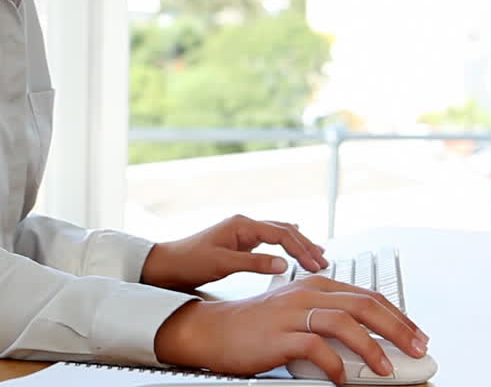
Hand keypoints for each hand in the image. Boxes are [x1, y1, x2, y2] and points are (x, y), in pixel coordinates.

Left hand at [140, 214, 327, 292]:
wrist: (167, 265)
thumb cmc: (189, 262)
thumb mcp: (222, 264)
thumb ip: (254, 263)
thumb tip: (283, 264)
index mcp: (242, 225)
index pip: (281, 233)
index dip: (301, 248)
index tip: (315, 263)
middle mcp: (244, 225)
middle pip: (284, 231)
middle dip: (305, 245)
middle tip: (323, 261)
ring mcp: (242, 233)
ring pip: (279, 234)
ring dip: (299, 244)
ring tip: (318, 255)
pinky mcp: (240, 243)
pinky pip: (270, 240)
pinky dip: (286, 244)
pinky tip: (294, 246)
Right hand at [154, 276, 429, 385]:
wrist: (214, 330)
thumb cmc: (259, 327)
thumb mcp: (299, 316)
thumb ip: (330, 322)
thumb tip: (371, 344)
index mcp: (316, 285)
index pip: (368, 295)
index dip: (398, 316)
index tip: (417, 335)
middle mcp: (307, 293)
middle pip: (364, 304)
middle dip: (398, 328)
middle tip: (417, 349)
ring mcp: (292, 312)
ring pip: (345, 322)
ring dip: (372, 348)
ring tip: (386, 369)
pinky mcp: (278, 334)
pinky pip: (315, 347)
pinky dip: (335, 364)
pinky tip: (343, 378)